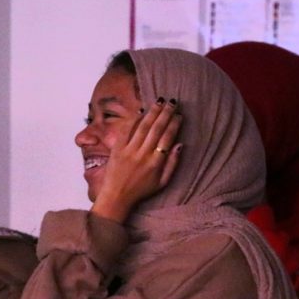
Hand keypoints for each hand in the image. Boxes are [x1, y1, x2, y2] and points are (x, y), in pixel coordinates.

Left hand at [91, 97, 182, 222]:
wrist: (117, 196)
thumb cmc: (141, 190)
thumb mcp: (163, 182)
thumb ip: (172, 163)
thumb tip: (180, 145)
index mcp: (156, 162)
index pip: (167, 138)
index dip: (174, 124)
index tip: (179, 114)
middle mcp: (143, 154)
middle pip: (156, 129)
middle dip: (165, 113)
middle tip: (172, 102)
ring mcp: (129, 151)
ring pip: (142, 127)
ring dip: (152, 113)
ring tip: (159, 102)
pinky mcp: (117, 149)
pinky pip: (126, 131)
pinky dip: (133, 120)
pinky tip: (140, 111)